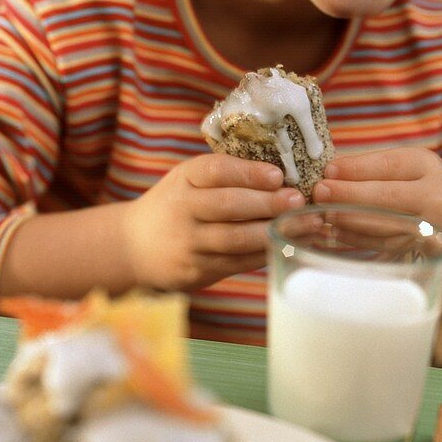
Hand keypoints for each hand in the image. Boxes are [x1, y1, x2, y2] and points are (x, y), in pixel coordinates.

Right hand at [123, 153, 304, 290]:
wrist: (134, 247)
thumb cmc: (177, 205)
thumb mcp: (189, 180)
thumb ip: (226, 175)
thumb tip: (284, 171)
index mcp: (184, 179)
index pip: (216, 171)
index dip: (248, 173)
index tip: (278, 175)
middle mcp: (183, 209)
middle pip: (229, 206)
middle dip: (268, 203)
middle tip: (299, 200)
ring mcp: (190, 243)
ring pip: (236, 239)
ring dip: (275, 231)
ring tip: (307, 224)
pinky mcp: (198, 270)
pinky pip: (238, 262)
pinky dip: (268, 252)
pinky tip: (291, 244)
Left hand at [312, 148, 441, 242]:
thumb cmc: (422, 185)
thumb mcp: (408, 165)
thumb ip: (374, 166)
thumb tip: (330, 172)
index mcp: (427, 166)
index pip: (388, 166)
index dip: (356, 169)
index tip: (328, 171)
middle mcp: (433, 197)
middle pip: (386, 197)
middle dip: (347, 195)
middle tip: (319, 192)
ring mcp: (426, 227)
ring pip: (382, 225)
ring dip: (348, 219)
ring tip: (323, 213)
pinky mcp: (417, 249)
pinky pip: (382, 244)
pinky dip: (356, 238)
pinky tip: (336, 231)